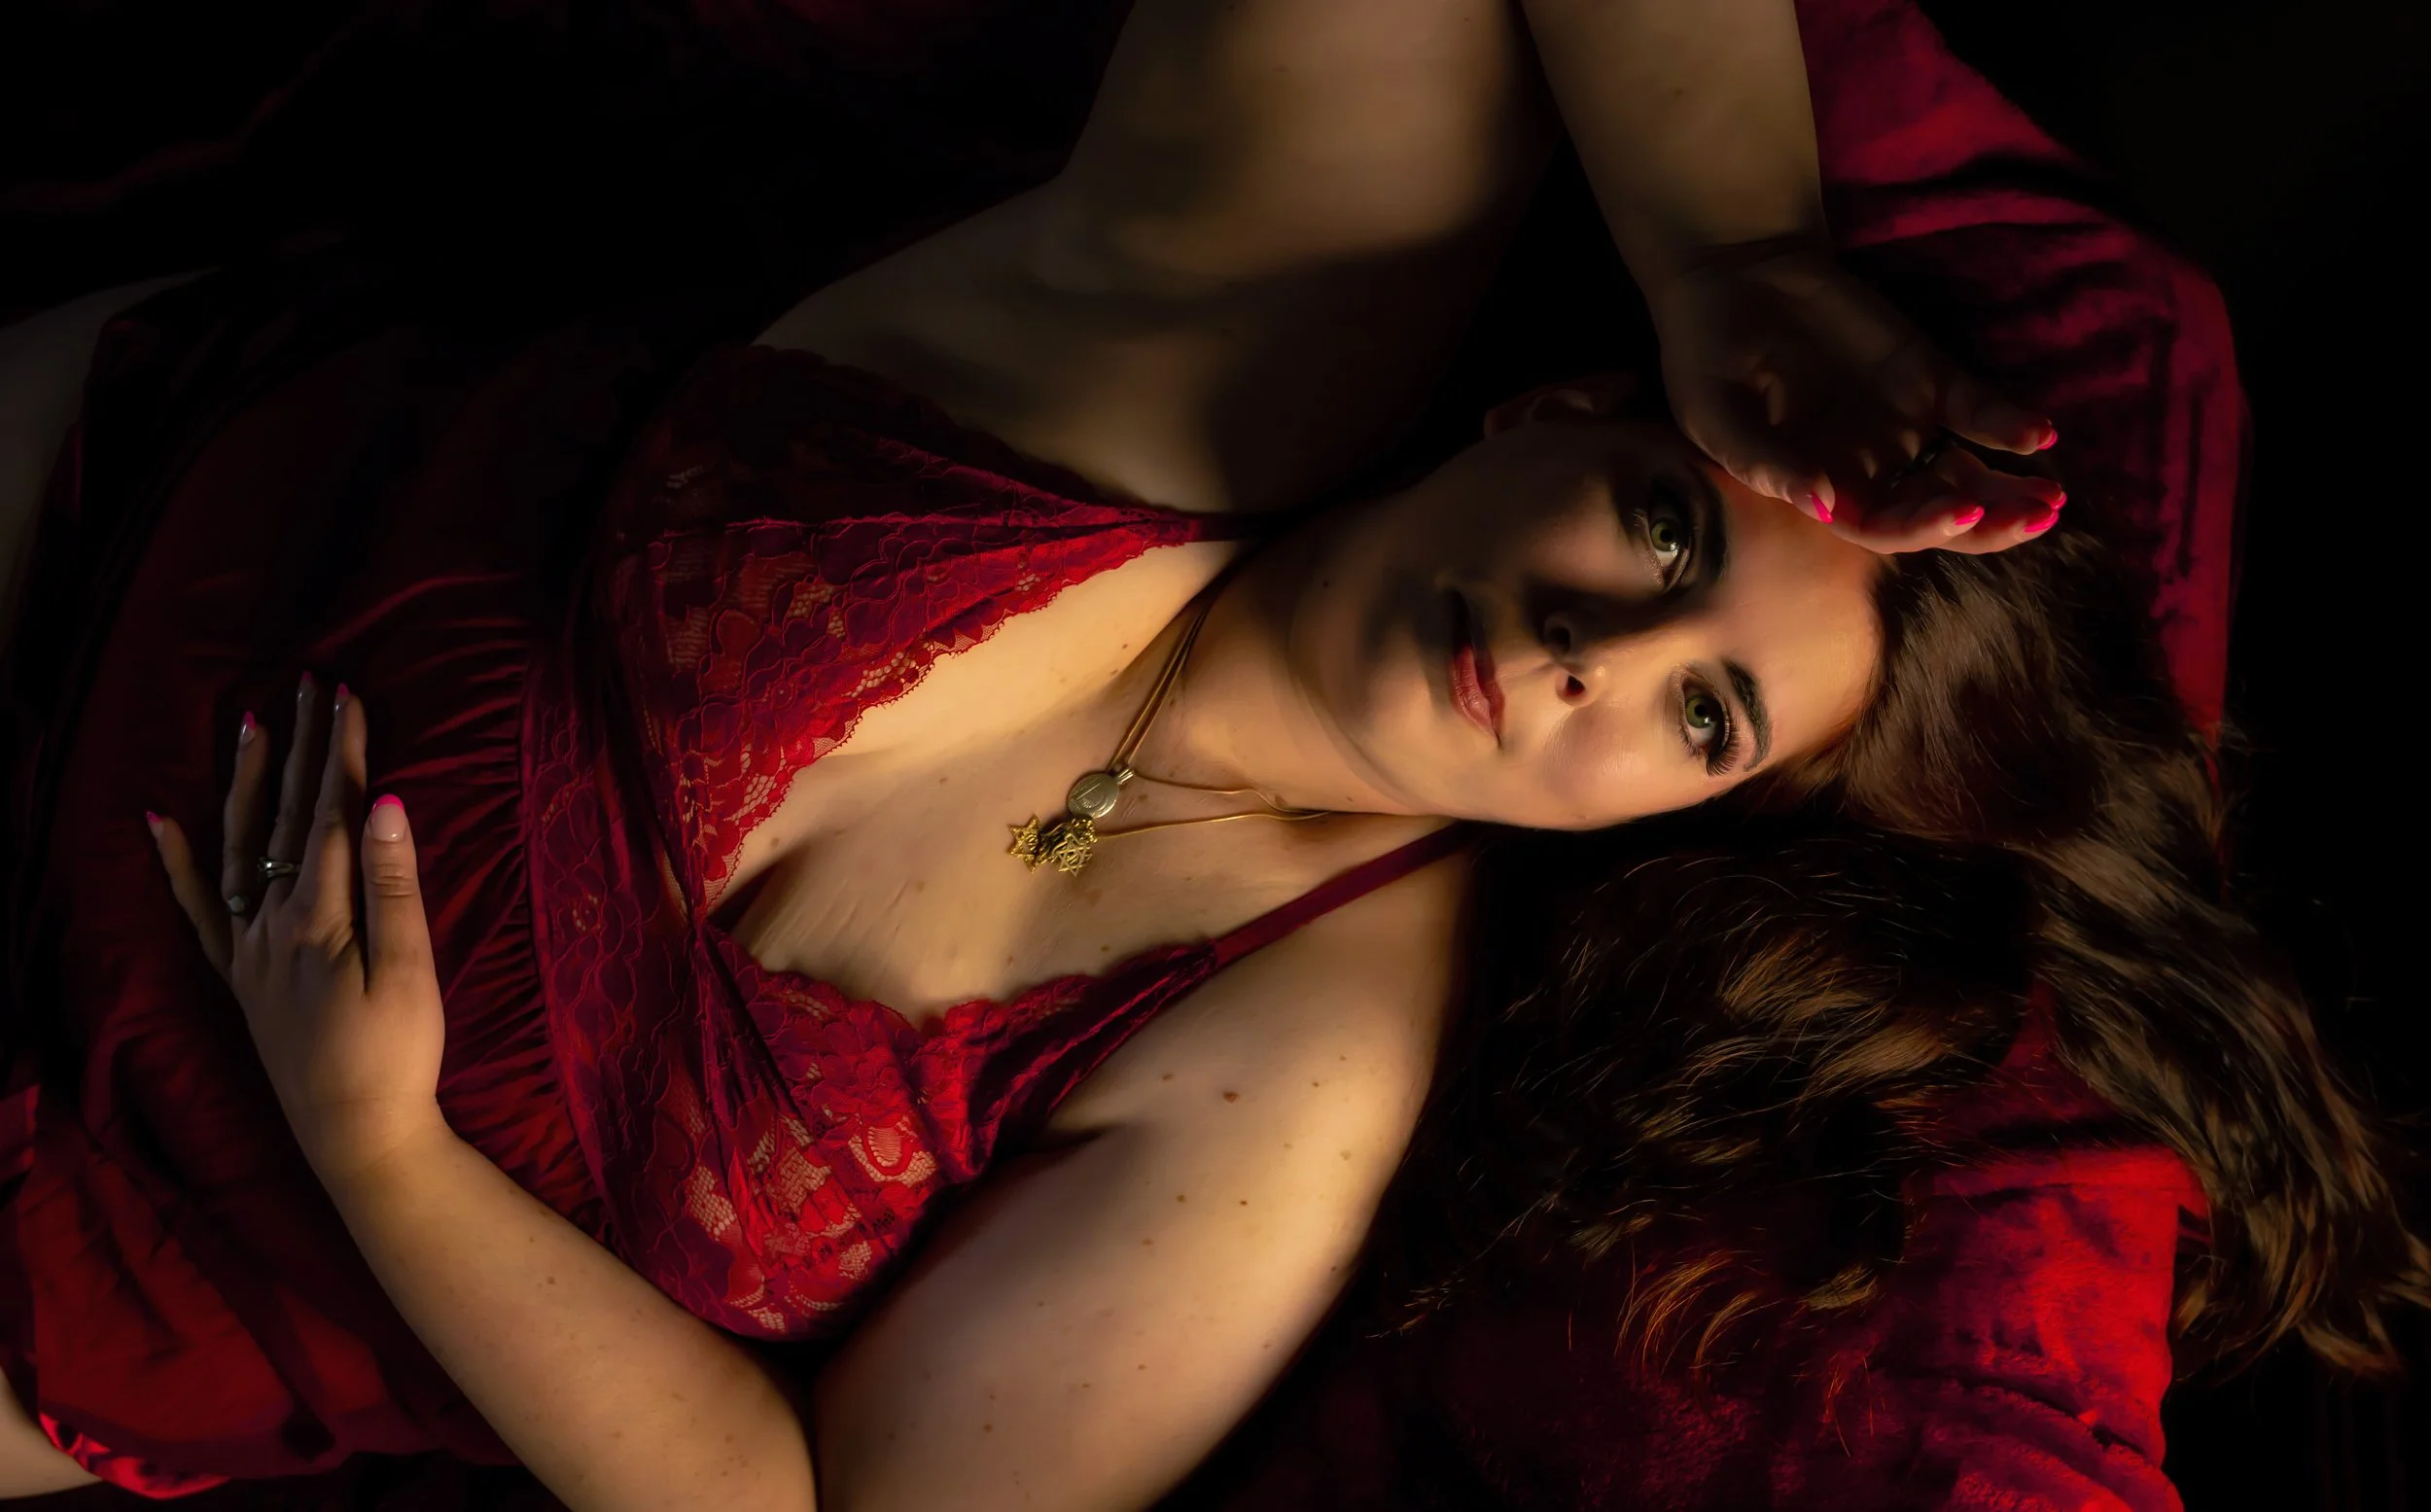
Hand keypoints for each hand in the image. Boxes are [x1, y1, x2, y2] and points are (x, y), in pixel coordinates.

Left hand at [149, 677, 448, 1185]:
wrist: (356, 1134)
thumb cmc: (398, 1055)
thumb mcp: (410, 972)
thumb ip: (395, 887)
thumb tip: (386, 804)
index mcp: (321, 917)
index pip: (335, 814)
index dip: (343, 752)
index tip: (347, 695)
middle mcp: (273, 922)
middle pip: (288, 818)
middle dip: (302, 748)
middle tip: (310, 686)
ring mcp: (249, 949)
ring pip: (240, 848)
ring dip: (248, 784)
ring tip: (253, 726)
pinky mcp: (240, 976)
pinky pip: (199, 909)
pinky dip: (178, 863)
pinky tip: (162, 821)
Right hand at [1646, 240, 2066, 552]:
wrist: (1734, 275)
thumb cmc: (1706, 355)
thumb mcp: (1714, 412)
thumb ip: (1763, 461)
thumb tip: (1823, 506)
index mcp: (1823, 491)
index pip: (1883, 527)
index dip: (1922, 526)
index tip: (1959, 511)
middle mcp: (1872, 470)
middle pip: (1940, 512)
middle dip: (1990, 522)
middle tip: (2034, 517)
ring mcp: (1906, 425)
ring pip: (1970, 472)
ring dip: (2012, 489)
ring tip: (2052, 498)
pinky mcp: (1930, 377)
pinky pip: (1977, 408)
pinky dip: (2009, 423)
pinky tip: (2039, 434)